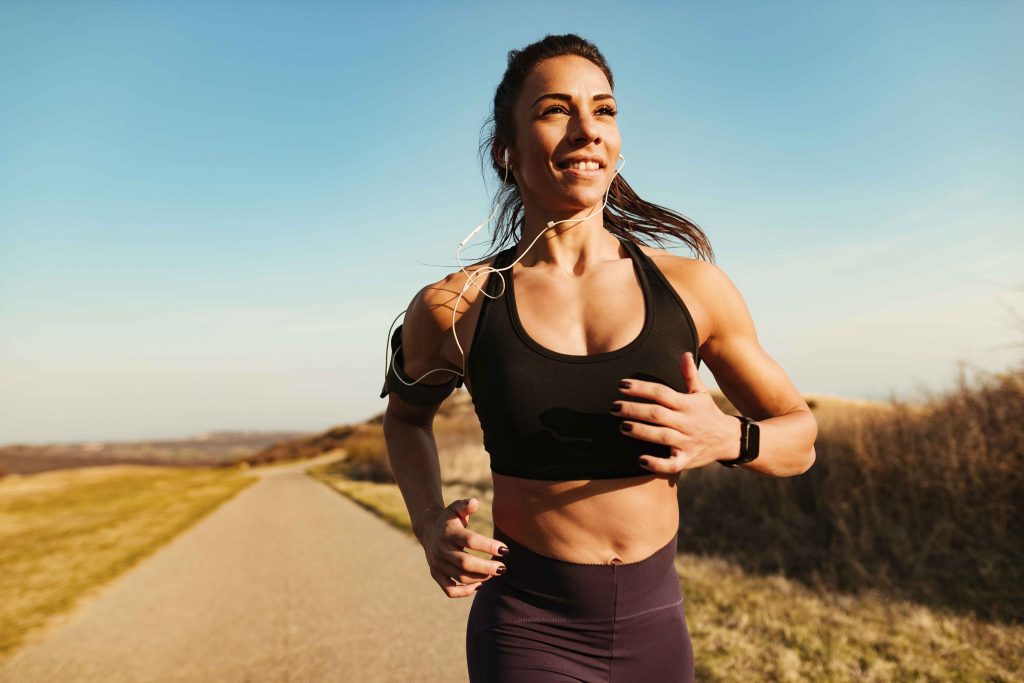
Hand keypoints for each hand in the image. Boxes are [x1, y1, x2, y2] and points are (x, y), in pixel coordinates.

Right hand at [418, 497, 509, 598]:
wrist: (427, 529)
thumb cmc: (449, 519)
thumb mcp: (456, 508)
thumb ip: (466, 505)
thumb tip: (475, 502)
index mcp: (449, 533)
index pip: (470, 541)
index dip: (488, 546)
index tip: (505, 549)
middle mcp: (441, 550)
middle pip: (465, 563)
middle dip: (487, 568)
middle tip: (503, 568)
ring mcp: (437, 564)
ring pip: (460, 577)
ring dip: (480, 578)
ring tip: (494, 573)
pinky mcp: (436, 575)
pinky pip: (449, 590)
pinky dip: (464, 592)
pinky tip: (479, 585)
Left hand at [612, 352, 738, 477]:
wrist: (729, 440)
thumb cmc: (708, 413)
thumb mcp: (701, 393)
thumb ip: (690, 375)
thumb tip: (683, 353)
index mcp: (687, 404)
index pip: (661, 393)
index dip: (641, 388)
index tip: (622, 385)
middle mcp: (687, 422)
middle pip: (658, 414)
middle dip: (634, 409)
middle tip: (613, 407)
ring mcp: (687, 442)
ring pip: (662, 436)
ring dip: (641, 431)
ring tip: (622, 426)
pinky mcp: (687, 460)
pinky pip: (671, 465)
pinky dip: (656, 464)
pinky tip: (640, 460)